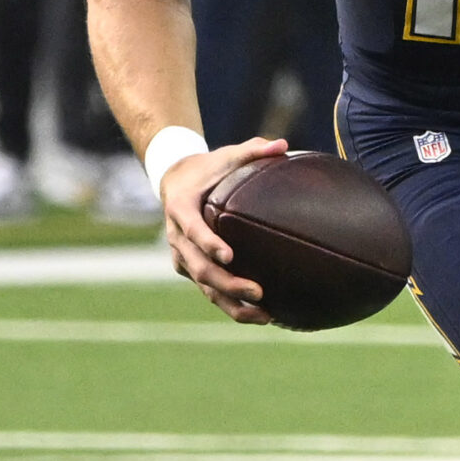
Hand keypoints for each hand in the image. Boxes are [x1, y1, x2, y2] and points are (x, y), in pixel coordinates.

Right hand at [159, 134, 290, 324]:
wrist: (175, 180)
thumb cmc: (208, 167)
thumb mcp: (226, 154)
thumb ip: (253, 150)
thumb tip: (284, 145)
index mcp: (182, 209)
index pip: (193, 230)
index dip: (208, 243)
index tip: (229, 255)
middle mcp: (178, 238)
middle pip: (200, 268)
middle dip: (228, 284)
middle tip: (258, 292)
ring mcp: (183, 257)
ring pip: (205, 287)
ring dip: (232, 304)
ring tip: (265, 316)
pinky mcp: (191, 269)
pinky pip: (210, 291)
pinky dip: (232, 306)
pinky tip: (261, 316)